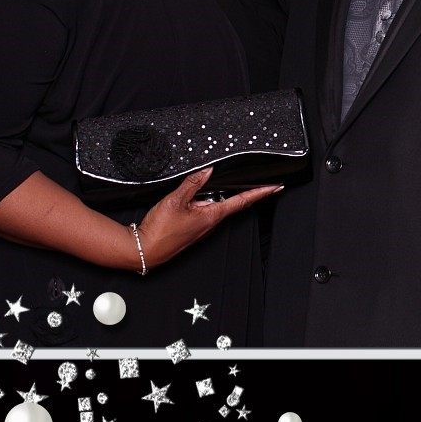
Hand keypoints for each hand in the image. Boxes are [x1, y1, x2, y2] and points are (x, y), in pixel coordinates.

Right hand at [135, 168, 281, 269]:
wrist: (144, 251)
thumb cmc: (159, 231)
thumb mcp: (175, 201)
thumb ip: (192, 184)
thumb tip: (207, 171)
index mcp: (212, 216)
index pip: (243, 201)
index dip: (261, 192)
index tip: (276, 186)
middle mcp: (211, 224)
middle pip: (230, 202)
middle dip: (238, 191)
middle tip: (249, 179)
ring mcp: (202, 228)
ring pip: (215, 207)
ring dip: (215, 197)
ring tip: (204, 188)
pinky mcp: (193, 230)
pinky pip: (204, 212)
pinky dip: (204, 203)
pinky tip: (194, 199)